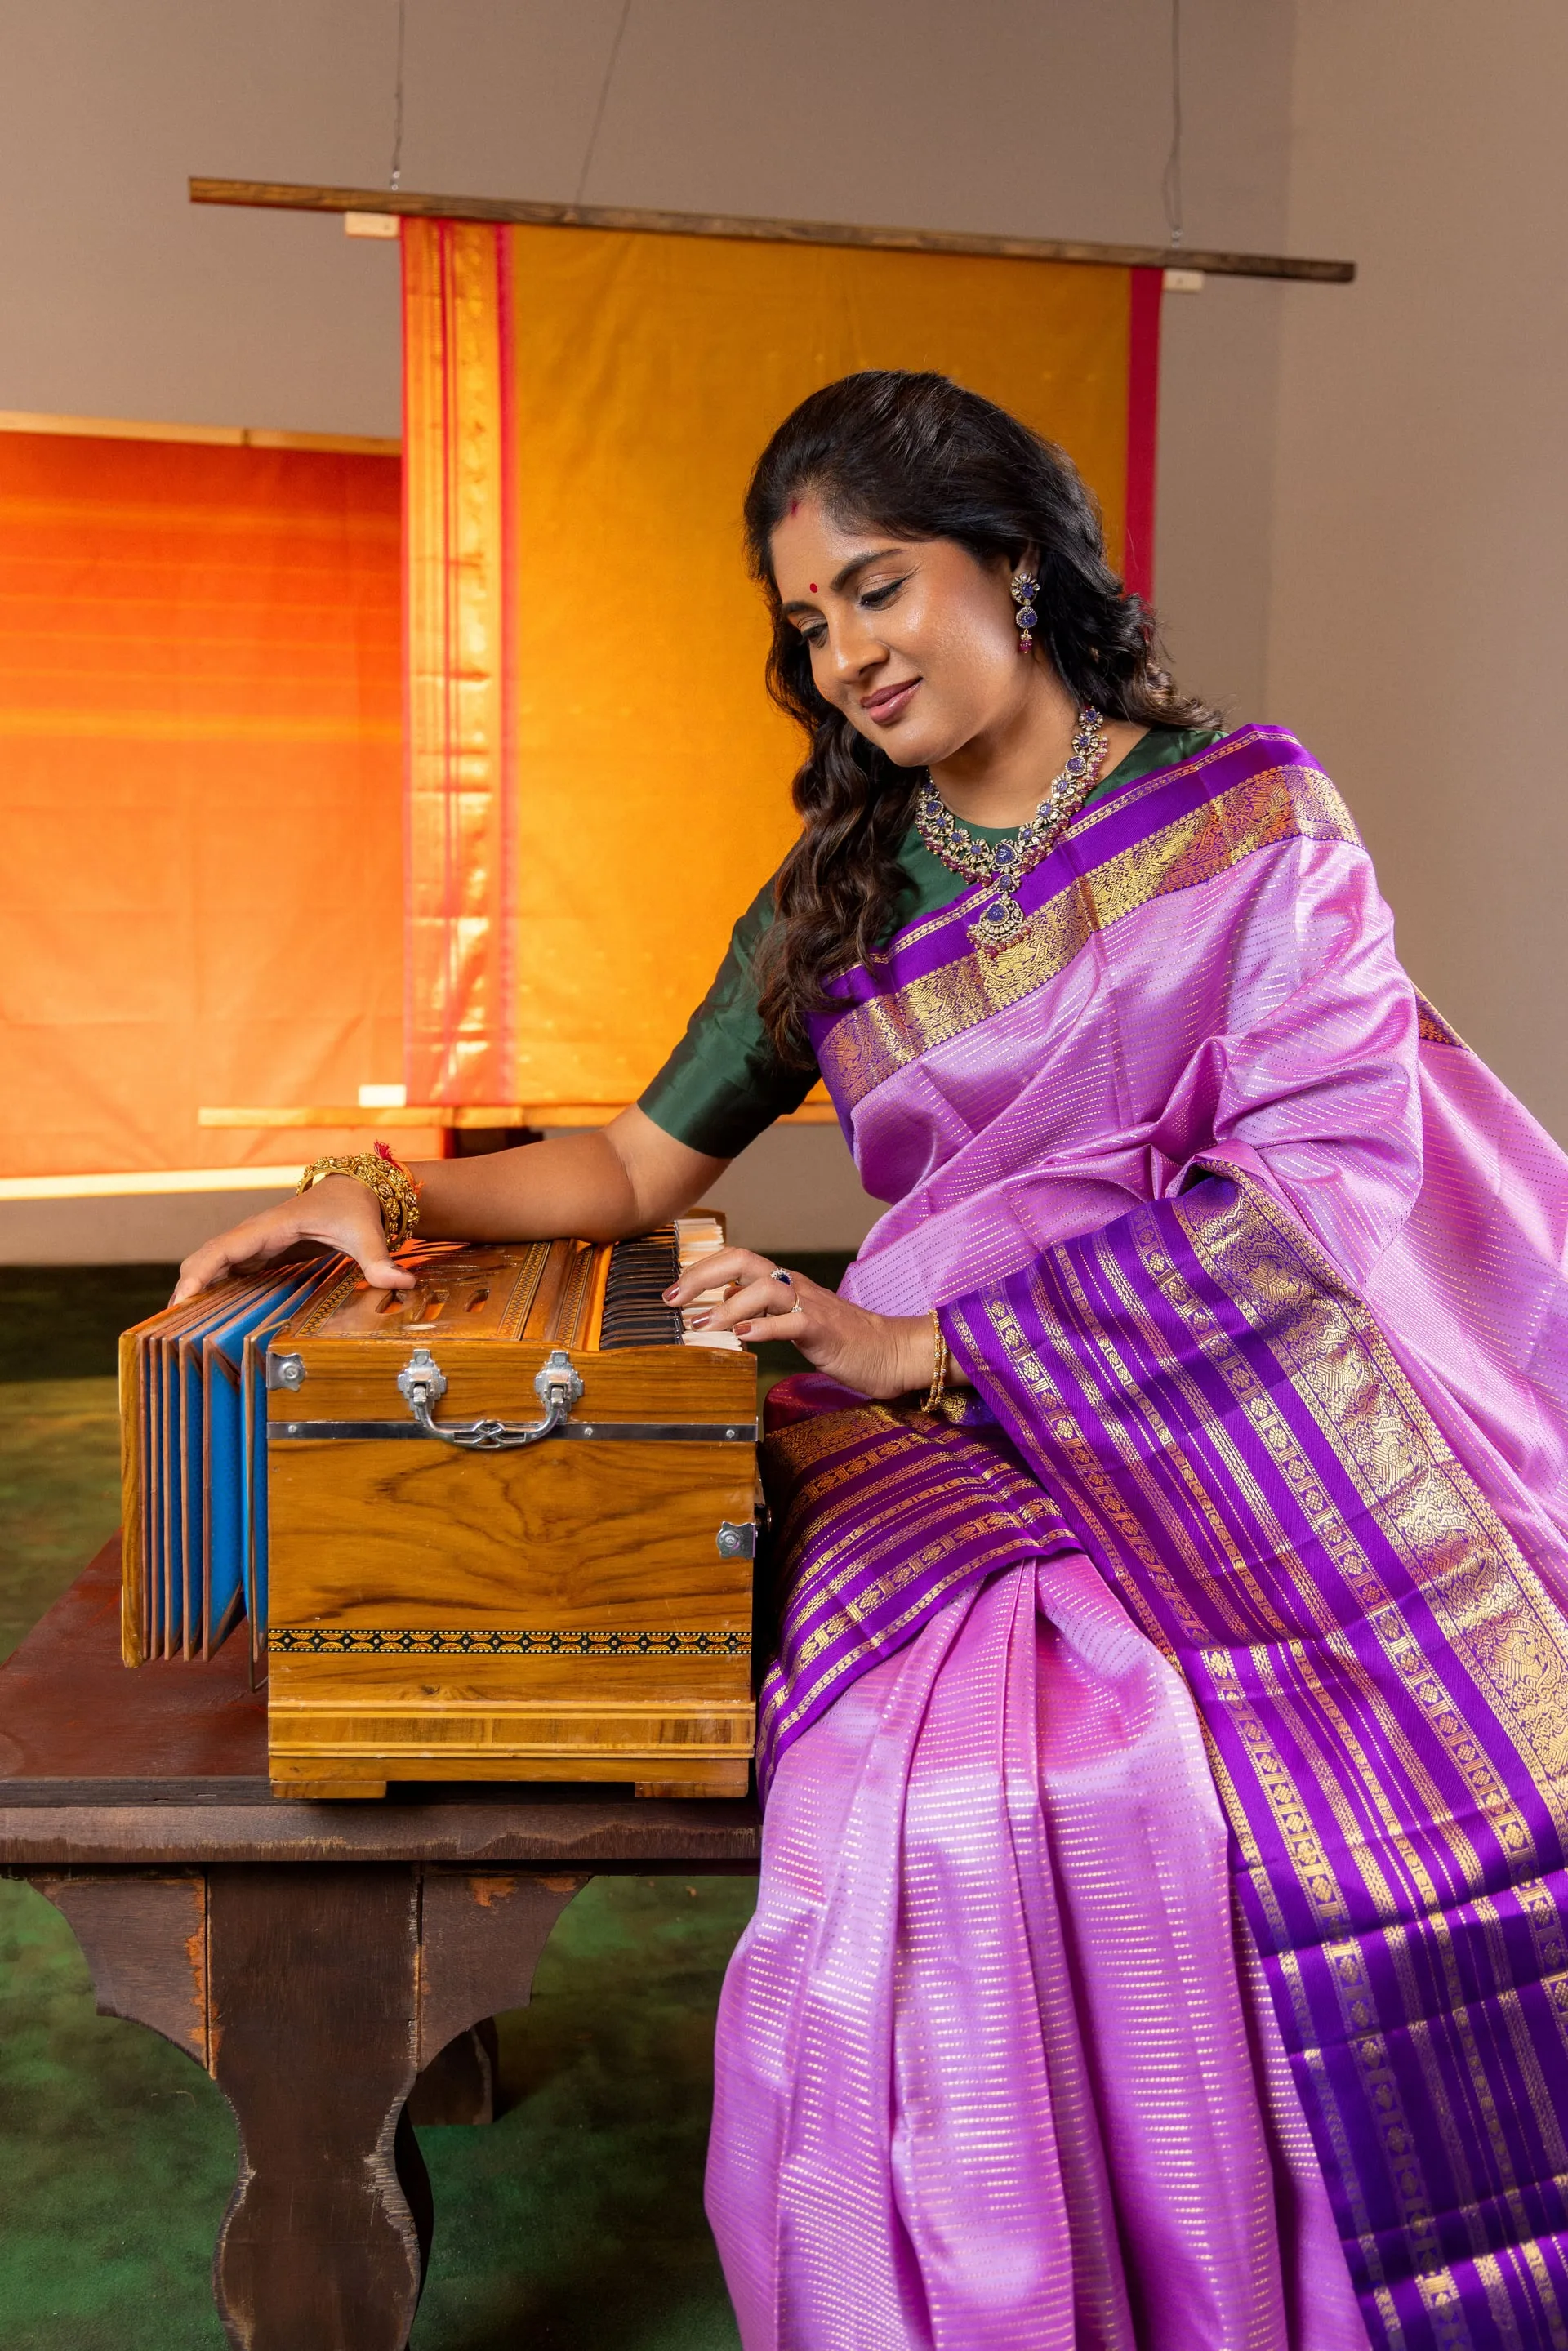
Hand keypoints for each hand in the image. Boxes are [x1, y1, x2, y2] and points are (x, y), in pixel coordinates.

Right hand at [170, 1174, 416, 1304]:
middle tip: (172, 1326)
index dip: (201, 1272)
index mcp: (273, 1226)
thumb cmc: (358, 1208)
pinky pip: (229, 1272)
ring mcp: (257, 1244)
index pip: (225, 1248)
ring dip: (196, 1291)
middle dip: (188, 1287)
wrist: (359, 1189)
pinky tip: (207, 1318)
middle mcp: (257, 1234)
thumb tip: (403, 1284)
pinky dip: (213, 1290)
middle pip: (208, 1258)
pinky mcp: (263, 1254)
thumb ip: (380, 1261)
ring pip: (213, 1265)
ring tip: (180, 1329)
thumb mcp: (369, 1234)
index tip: (182, 1299)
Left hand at [666, 1248, 942, 1401]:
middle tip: (671, 1299)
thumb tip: (725, 1304)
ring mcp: (810, 1304)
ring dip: (727, 1306)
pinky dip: (764, 1327)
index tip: (670, 1292)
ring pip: (764, 1288)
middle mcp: (794, 1285)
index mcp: (784, 1283)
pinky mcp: (825, 1329)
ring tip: (701, 1324)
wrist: (893, 1352)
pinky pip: (792, 1322)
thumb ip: (762, 1310)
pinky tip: (743, 1337)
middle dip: (701, 1276)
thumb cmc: (843, 1340)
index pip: (736, 1261)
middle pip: (743, 1261)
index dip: (700, 1271)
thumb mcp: (793, 1321)